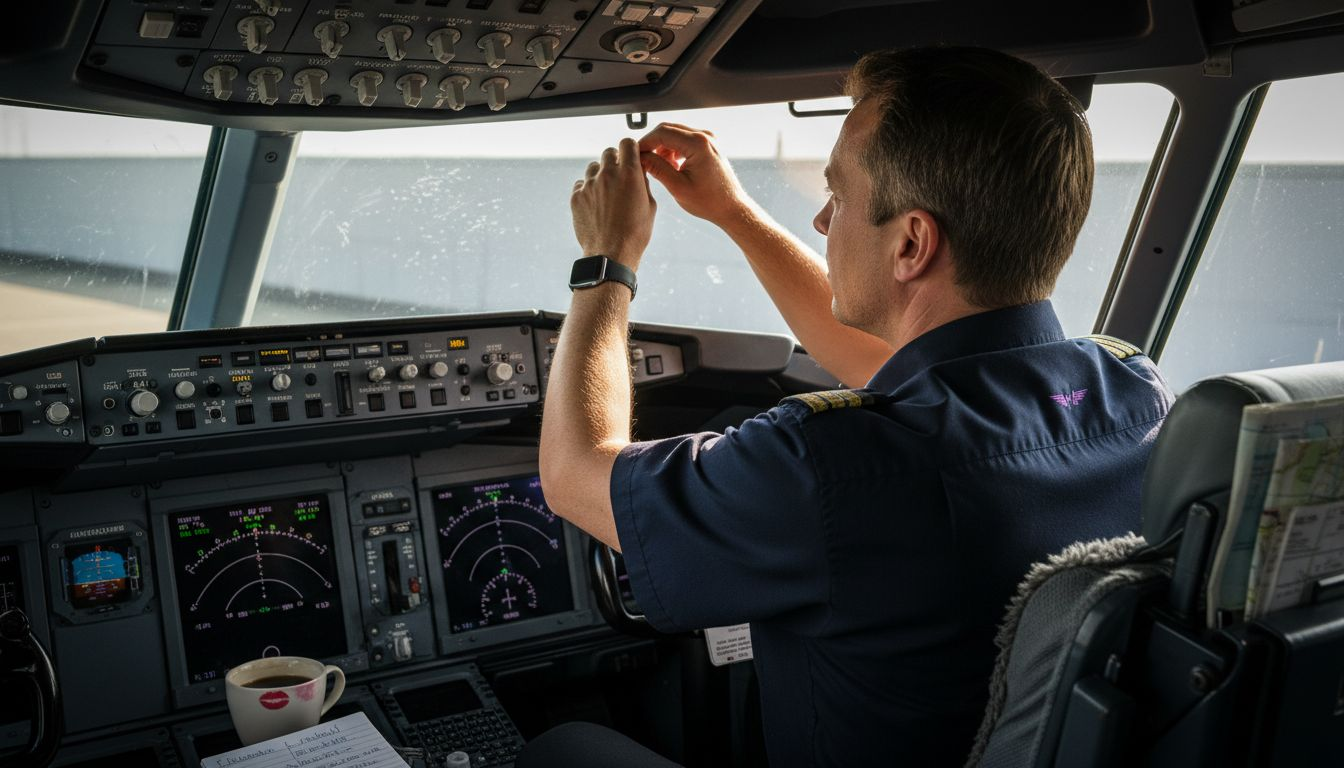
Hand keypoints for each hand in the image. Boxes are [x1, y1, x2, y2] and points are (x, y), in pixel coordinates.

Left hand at [571, 138, 655, 268]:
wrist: (611, 254)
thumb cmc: (635, 233)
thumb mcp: (649, 206)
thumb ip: (643, 183)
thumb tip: (638, 172)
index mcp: (629, 174)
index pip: (627, 143)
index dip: (629, 149)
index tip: (630, 157)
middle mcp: (608, 174)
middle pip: (608, 152)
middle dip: (614, 161)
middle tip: (619, 177)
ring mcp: (590, 185)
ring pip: (594, 167)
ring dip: (600, 174)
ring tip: (606, 193)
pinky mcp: (576, 196)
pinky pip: (582, 184)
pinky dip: (588, 189)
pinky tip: (595, 204)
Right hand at [639, 123, 752, 225]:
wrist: (732, 208)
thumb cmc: (710, 201)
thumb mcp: (678, 187)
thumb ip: (658, 169)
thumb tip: (640, 157)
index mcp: (698, 144)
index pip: (662, 132)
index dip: (645, 142)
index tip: (636, 156)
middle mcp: (704, 136)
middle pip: (668, 129)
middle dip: (653, 144)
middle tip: (643, 161)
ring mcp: (708, 139)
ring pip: (675, 134)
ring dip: (662, 147)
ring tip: (659, 168)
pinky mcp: (708, 145)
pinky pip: (684, 140)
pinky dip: (673, 150)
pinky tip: (672, 167)